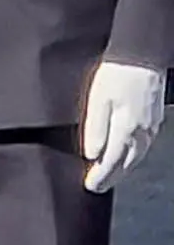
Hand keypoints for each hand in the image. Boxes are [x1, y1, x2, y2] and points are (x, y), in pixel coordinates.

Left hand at [83, 58, 165, 192]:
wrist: (141, 57)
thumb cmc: (116, 76)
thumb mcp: (97, 101)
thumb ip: (95, 130)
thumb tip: (91, 155)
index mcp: (126, 129)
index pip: (112, 162)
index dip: (101, 176)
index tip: (90, 186)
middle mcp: (142, 132)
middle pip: (127, 164)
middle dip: (112, 177)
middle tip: (97, 187)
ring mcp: (151, 127)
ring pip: (138, 156)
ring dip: (124, 169)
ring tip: (110, 176)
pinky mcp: (155, 119)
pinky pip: (144, 146)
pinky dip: (134, 156)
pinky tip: (127, 156)